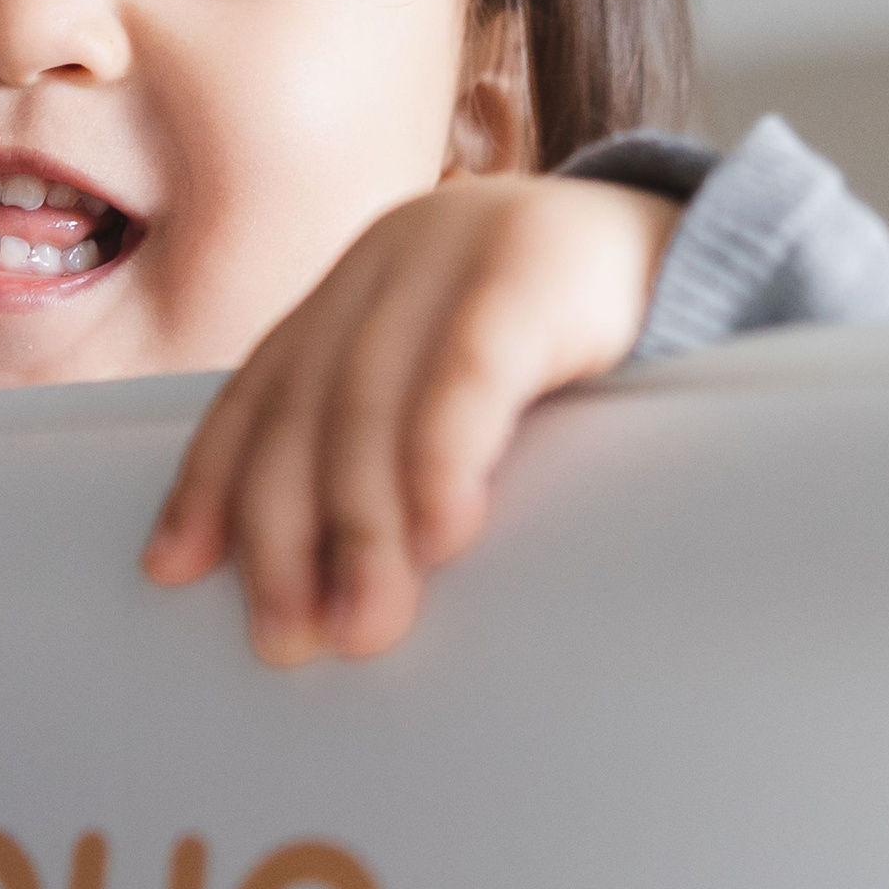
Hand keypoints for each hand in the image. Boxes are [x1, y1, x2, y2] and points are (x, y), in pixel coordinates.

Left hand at [143, 172, 679, 663]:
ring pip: (374, 399)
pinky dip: (441, 457)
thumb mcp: (468, 380)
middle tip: (289, 640)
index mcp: (361, 281)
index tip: (175, 570)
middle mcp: (393, 255)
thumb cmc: (586, 350)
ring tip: (364, 626)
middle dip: (283, 529)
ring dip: (359, 525)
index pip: (263, 387)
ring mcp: (461, 248)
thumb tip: (325, 582)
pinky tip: (439, 534)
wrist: (713, 251)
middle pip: (305, 404)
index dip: (212, 478)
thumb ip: (396, 435)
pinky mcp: (540, 267)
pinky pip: (470, 371)